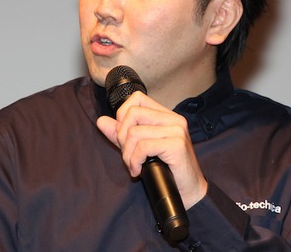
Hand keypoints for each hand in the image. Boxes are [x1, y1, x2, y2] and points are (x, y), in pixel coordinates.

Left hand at [97, 91, 207, 207]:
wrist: (189, 192)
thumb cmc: (167, 171)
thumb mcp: (140, 149)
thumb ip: (122, 134)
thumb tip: (102, 121)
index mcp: (166, 115)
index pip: (137, 98)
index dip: (123, 115)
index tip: (124, 137)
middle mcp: (174, 119)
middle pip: (132, 113)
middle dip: (122, 136)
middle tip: (128, 156)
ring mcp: (177, 130)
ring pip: (134, 132)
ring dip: (127, 154)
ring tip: (134, 166)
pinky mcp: (177, 144)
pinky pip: (143, 147)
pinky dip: (135, 161)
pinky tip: (138, 171)